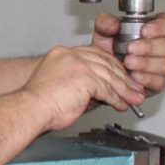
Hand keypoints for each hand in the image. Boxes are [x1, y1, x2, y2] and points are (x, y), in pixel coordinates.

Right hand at [23, 45, 145, 131]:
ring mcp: (78, 65)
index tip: (120, 75)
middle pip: (105, 63)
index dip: (110, 65)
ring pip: (109, 76)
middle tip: (133, 88)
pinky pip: (106, 89)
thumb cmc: (40, 104)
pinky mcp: (84, 78)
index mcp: (62, 54)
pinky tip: (121, 104)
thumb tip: (101, 92)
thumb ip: (80, 83)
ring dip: (124, 90)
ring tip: (133, 99)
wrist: (30, 110)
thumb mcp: (60, 85)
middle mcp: (70, 55)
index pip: (94, 54)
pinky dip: (116, 98)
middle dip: (122, 77)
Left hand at [92, 12, 164, 94]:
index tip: (145, 31)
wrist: (105, 74)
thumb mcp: (103, 34)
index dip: (161, 27)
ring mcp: (162, 65)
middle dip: (150, 46)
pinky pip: (159, 81)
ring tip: (128, 62)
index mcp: (154, 30)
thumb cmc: (110, 51)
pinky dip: (146, 78)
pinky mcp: (158, 82)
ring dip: (145, 63)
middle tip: (131, 48)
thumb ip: (105, 24)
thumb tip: (113, 23)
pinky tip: (134, 75)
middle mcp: (161, 47)